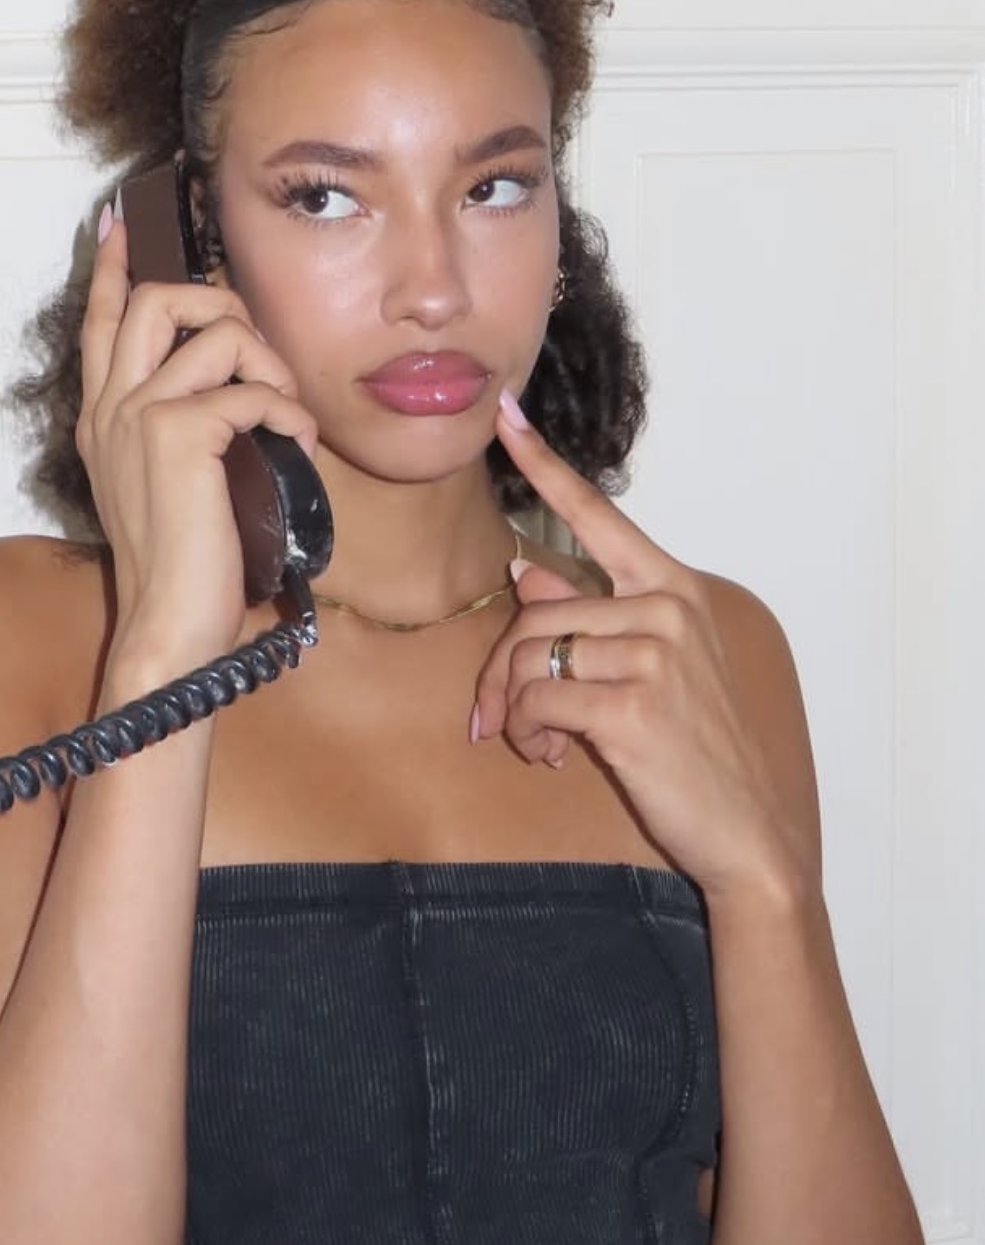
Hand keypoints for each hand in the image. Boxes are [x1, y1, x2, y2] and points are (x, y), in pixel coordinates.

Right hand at [75, 211, 318, 684]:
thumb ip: (184, 429)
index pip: (101, 322)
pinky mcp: (178, 434)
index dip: (111, 268)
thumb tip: (235, 390)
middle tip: (254, 342)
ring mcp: (139, 416)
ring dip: (269, 364)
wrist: (170, 623)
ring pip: (216, 332)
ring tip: (286, 412)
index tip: (120, 224)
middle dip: (216, 297)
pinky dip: (288, 411)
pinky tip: (297, 445)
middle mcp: (112, 407)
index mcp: (104, 417)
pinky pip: (250, 390)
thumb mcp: (170, 484)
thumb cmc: (186, 565)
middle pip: (154, 296)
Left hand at [474, 396, 803, 900]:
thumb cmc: (692, 749)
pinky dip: (528, 734)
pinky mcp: (633, 705)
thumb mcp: (647, 669)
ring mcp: (655, 654)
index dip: (543, 464)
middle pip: (532, 615)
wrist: (744, 829)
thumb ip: (588, 615)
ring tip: (544, 743)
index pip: (597, 513)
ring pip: (530, 659)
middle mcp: (666, 607)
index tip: (504, 415)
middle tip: (500, 721)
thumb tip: (527, 569)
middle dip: (500, 676)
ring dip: (517, 713)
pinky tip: (555, 756)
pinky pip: (537, 701)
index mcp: (671, 588)